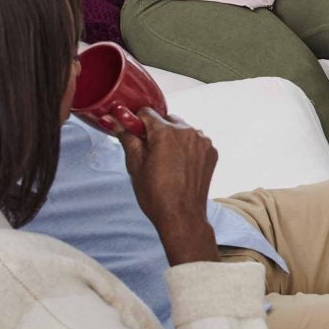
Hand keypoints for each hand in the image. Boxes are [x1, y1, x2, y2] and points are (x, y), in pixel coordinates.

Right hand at [117, 110, 218, 264]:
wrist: (182, 215)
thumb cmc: (156, 194)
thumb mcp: (135, 165)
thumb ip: (128, 138)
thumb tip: (116, 121)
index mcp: (166, 132)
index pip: (147, 113)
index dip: (138, 123)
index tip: (134, 132)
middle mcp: (188, 131)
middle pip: (167, 120)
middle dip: (157, 131)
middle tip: (150, 151)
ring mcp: (203, 141)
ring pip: (183, 130)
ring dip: (174, 138)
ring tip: (166, 162)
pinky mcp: (212, 152)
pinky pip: (196, 142)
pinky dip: (187, 148)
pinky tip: (180, 166)